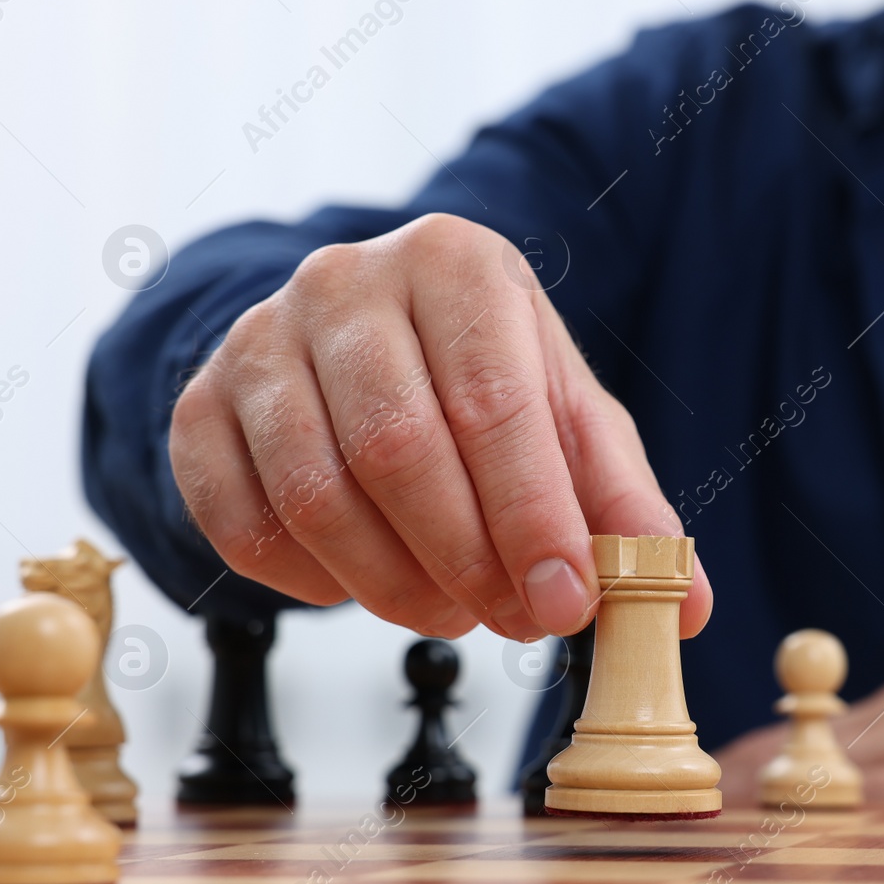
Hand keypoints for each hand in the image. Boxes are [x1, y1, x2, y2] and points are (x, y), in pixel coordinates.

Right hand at [169, 213, 711, 640]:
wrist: (361, 341)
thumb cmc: (483, 379)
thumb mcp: (568, 419)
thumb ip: (624, 506)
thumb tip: (685, 608)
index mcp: (456, 263)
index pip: (493, 401)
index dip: (532, 516)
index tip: (569, 602)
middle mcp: (345, 281)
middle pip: (397, 449)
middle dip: (467, 561)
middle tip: (515, 621)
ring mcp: (257, 340)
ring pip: (314, 495)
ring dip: (393, 585)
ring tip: (454, 611)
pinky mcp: (198, 407)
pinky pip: (242, 524)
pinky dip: (310, 583)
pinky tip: (363, 582)